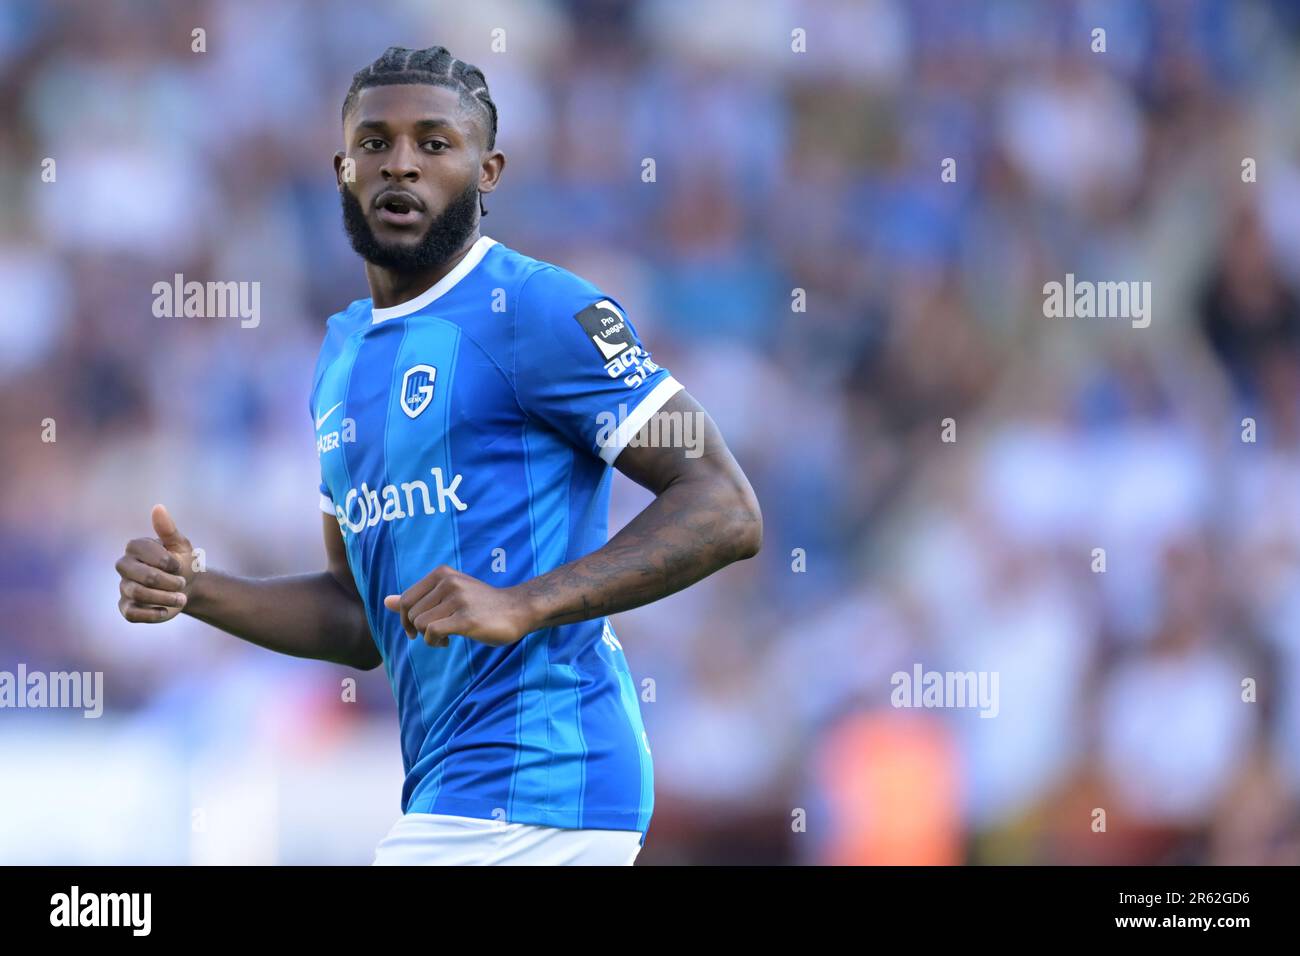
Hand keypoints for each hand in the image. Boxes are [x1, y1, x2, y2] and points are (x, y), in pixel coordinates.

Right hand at [115, 504, 197, 622]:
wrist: (187, 587)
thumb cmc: (182, 563)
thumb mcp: (180, 546)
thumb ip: (168, 529)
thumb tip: (158, 507)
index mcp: (135, 547)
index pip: (142, 550)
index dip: (165, 560)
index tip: (178, 565)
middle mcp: (125, 566)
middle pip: (141, 575)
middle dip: (167, 581)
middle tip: (182, 583)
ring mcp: (124, 587)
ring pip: (137, 593)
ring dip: (164, 598)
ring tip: (181, 598)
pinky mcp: (126, 607)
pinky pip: (131, 613)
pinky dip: (151, 614)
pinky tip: (165, 611)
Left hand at [383, 566, 534, 647]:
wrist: (517, 609)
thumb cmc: (481, 604)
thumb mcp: (448, 596)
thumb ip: (418, 598)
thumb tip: (386, 602)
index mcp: (441, 573)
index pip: (406, 600)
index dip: (406, 619)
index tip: (417, 629)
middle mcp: (448, 582)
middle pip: (411, 614)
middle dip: (419, 629)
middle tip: (436, 635)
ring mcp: (458, 599)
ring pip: (421, 624)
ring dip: (429, 638)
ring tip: (445, 637)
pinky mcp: (466, 617)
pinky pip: (433, 632)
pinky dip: (435, 642)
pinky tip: (448, 642)